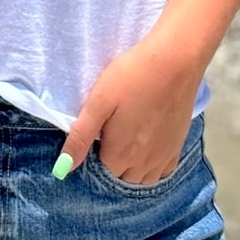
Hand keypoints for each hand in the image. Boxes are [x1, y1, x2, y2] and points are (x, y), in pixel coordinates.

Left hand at [52, 34, 203, 182]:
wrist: (175, 60)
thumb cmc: (132, 77)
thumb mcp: (98, 103)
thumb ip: (80, 138)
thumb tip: (62, 170)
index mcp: (120, 155)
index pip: (100, 171)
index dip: (93, 155)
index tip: (95, 134)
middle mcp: (143, 164)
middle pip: (120, 177)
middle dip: (111, 164)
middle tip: (109, 134)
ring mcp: (164, 157)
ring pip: (142, 178)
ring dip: (131, 169)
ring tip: (125, 142)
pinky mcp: (178, 146)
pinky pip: (162, 171)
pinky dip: (151, 166)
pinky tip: (146, 146)